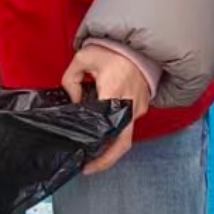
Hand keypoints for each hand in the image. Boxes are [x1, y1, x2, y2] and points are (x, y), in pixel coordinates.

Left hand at [57, 39, 156, 171]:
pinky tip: (103, 134)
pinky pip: (129, 123)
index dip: (98, 146)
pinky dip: (117, 131)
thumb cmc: (110, 49)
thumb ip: (71, 80)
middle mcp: (130, 104)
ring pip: (126, 135)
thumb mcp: (82, 58)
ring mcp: (139, 107)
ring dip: (111, 146)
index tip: (85, 158)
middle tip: (89, 169)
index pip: (106, 126)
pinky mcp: (143, 106)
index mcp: (114, 92)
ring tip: (92, 154)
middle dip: (107, 160)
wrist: (138, 44)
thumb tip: (73, 101)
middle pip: (123, 142)